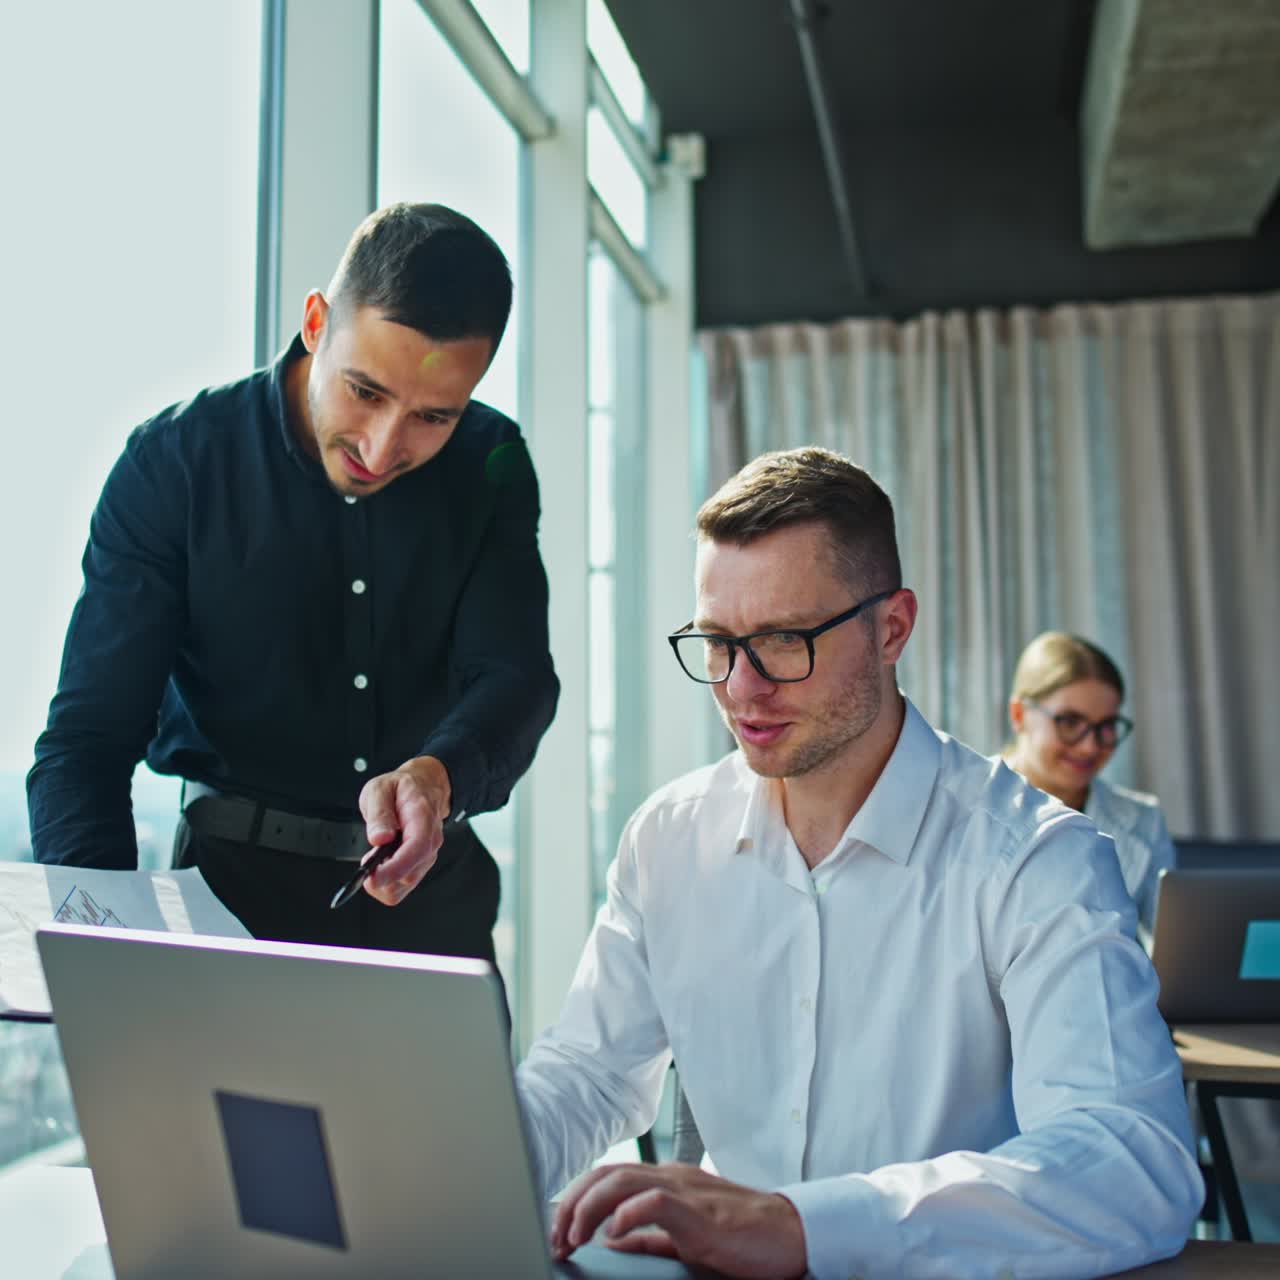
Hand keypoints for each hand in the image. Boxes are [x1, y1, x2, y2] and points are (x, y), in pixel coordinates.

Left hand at [357, 755, 451, 905]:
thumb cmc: (402, 789)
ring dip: (382, 878)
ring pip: (403, 886)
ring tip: (377, 854)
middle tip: (369, 854)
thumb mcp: (380, 789)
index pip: (415, 850)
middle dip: (381, 873)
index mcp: (423, 819)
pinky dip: (386, 881)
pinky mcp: (419, 866)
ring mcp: (427, 856)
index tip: (370, 876)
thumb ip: (379, 813)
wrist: (423, 788)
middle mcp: (430, 842)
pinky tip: (382, 861)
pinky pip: (400, 887)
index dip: (393, 869)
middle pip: (408, 876)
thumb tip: (379, 838)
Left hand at [550, 1163, 806, 1278]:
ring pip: (622, 1180)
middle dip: (571, 1203)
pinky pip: (655, 1202)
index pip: (607, 1177)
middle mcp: (671, 1178)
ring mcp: (685, 1190)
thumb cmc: (743, 1236)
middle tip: (556, 1238)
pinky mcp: (700, 1212)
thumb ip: (648, 1236)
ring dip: (589, 1208)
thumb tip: (609, 1239)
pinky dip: (627, 1214)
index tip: (557, 1233)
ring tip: (574, 1236)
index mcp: (665, 1183)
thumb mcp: (685, 1236)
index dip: (575, 1201)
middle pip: (605, 1173)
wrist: (790, 1234)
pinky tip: (613, 1235)